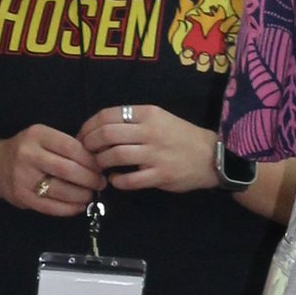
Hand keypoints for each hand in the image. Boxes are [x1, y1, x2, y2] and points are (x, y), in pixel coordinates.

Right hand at [0, 120, 106, 214]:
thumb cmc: (28, 150)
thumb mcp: (43, 138)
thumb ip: (66, 146)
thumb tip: (99, 161)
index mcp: (37, 135)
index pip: (71, 147)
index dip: (90, 159)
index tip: (101, 167)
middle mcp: (27, 154)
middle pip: (67, 169)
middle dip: (90, 179)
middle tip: (100, 183)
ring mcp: (22, 177)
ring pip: (60, 190)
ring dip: (81, 195)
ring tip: (90, 195)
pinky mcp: (21, 196)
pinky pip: (50, 206)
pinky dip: (68, 209)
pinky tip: (78, 206)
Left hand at [80, 102, 219, 195]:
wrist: (212, 156)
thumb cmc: (180, 136)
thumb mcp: (160, 118)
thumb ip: (133, 121)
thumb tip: (100, 129)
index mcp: (148, 114)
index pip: (107, 115)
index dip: (89, 126)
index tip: (82, 136)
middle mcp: (150, 131)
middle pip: (106, 134)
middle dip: (89, 144)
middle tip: (85, 153)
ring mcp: (156, 154)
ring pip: (115, 155)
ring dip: (100, 162)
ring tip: (99, 166)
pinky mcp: (160, 175)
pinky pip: (130, 179)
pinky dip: (117, 181)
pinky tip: (115, 180)